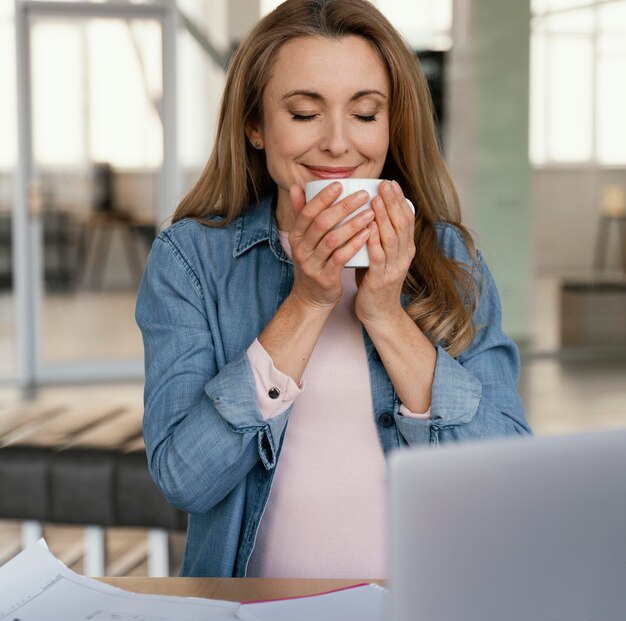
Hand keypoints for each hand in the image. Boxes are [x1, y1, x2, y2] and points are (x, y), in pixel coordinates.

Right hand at [287, 182, 374, 309]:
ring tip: (370, 212)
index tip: (340, 184)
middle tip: (363, 195)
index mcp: (296, 237)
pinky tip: (367, 233)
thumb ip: (302, 214)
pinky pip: (341, 258)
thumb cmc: (313, 263)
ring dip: (353, 224)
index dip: (323, 198)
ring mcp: (312, 265)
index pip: (307, 212)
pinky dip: (355, 244)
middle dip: (343, 207)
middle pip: (322, 223)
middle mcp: (301, 250)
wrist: (311, 299)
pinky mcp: (325, 278)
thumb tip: (297, 186)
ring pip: (333, 240)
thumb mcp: (303, 240)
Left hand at [354, 180, 415, 324]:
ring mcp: (394, 268)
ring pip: (392, 237)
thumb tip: (366, 212)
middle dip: (393, 202)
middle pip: (402, 224)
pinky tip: (368, 228)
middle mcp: (404, 256)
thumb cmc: (374, 281)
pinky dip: (374, 241)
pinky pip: (378, 257)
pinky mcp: (381, 279)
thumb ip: (377, 237)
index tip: (391, 183)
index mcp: (405, 249)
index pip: (406, 220)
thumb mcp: (381, 255)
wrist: (378, 313)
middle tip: (385, 184)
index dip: (400, 201)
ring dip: (384, 217)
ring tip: (375, 199)